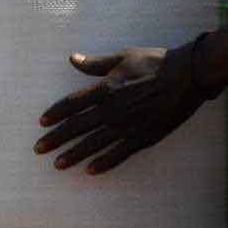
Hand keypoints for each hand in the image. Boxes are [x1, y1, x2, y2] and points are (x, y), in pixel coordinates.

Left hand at [34, 45, 207, 174]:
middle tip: (38, 150)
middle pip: (78, 127)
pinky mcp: (144, 137)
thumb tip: (71, 59)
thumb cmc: (155, 62)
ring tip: (58, 164)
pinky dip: (104, 162)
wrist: (189, 76)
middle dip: (56, 139)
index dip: (55, 114)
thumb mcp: (122, 57)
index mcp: (106, 89)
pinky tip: (90, 170)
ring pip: (95, 143)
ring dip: (74, 154)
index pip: (72, 104)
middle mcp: (113, 110)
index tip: (41, 123)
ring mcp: (128, 126)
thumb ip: (95, 64)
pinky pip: (120, 153)